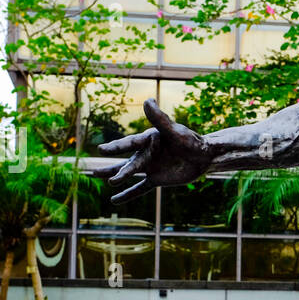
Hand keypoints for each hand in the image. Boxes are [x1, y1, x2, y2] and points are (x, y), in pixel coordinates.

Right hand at [94, 99, 212, 204]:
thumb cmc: (191, 141)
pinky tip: (114, 200)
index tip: (101, 149)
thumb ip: (160, 119)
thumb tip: (148, 99)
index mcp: (149, 139)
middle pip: (127, 162)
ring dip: (116, 177)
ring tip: (99, 177)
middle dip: (114, 168)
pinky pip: (139, 188)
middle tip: (95, 172)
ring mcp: (149, 167)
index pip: (130, 144)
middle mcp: (146, 153)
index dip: (116, 147)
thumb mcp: (175, 131)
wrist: (203, 156)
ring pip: (129, 173)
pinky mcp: (156, 179)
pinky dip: (128, 195)